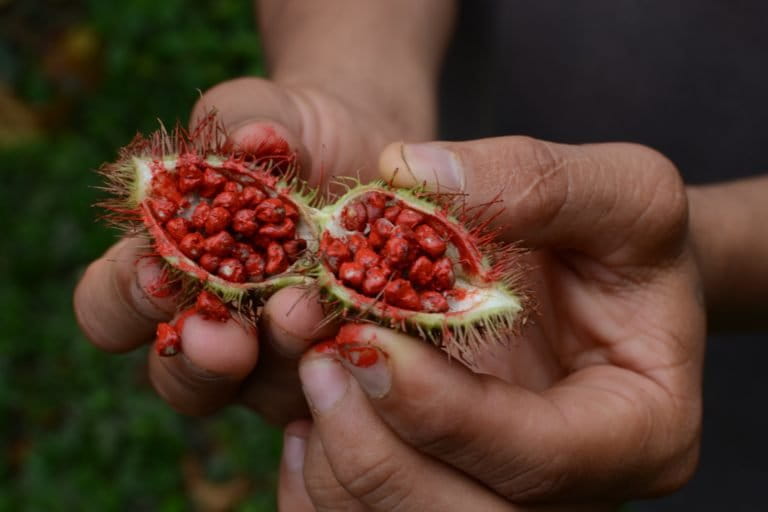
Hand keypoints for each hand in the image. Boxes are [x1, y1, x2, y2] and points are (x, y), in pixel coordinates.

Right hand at [72, 76, 417, 423]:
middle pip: (179, 378)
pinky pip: (338, 385)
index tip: (157, 268)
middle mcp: (212, 332)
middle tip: (225, 334)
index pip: (110, 309)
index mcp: (162, 276)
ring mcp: (275, 364)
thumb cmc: (295, 139)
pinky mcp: (337, 370)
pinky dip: (347, 361)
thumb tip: (251, 140)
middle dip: (201, 356)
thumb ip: (248, 119)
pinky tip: (365, 331)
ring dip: (281, 358)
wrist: (370, 159)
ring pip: (262, 391)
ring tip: (306, 312)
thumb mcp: (269, 114)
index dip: (125, 296)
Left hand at [275, 137, 704, 507]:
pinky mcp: (449, 489)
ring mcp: (503, 498)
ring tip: (312, 373)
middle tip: (321, 360)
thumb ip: (534, 181)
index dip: (444, 412)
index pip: (540, 460)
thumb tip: (410, 173)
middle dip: (374, 451)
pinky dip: (319, 485)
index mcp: (636, 433)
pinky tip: (310, 417)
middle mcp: (569, 492)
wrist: (603, 280)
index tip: (365, 336)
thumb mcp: (620, 190)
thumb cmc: (623, 241)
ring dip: (336, 465)